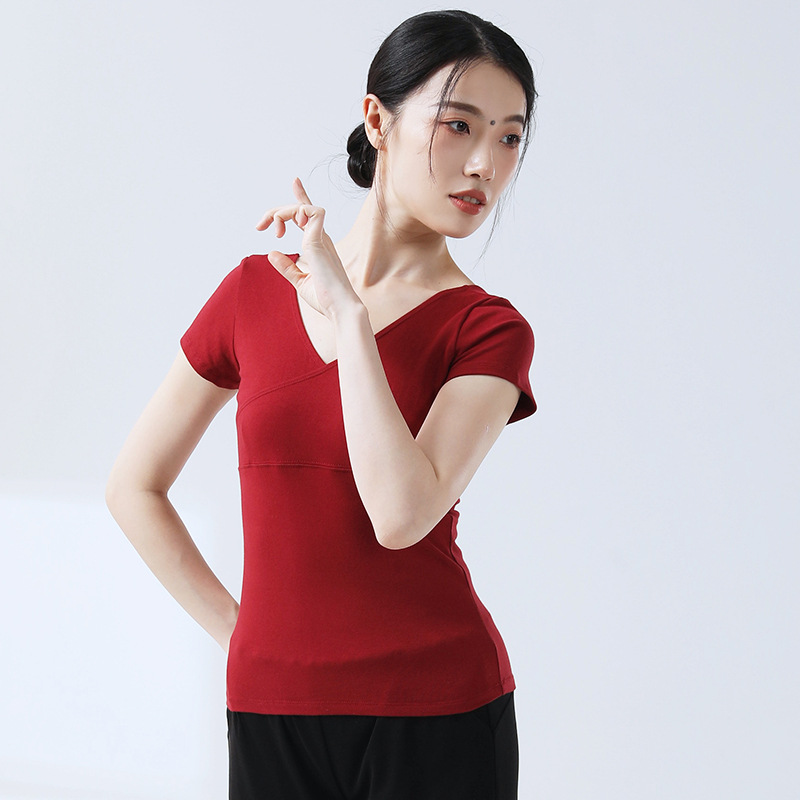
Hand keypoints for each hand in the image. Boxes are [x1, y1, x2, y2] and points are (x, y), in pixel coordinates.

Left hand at [256, 177, 361, 319]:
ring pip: (303, 207)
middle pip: (299, 208)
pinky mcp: (319, 241)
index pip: (308, 214)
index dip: (301, 196)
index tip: (295, 181)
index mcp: (318, 245)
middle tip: (259, 226)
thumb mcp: (299, 280)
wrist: (340, 308)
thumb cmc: (325, 298)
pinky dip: (298, 212)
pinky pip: (313, 212)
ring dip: (283, 212)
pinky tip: (288, 228)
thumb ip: (285, 266)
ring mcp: (321, 238)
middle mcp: (321, 238)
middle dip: (276, 211)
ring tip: (275, 231)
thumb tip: (271, 253)